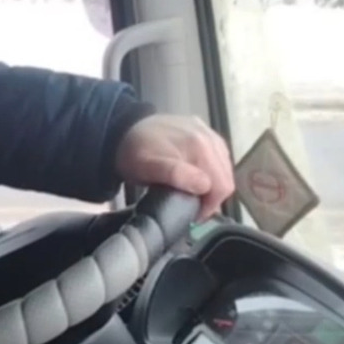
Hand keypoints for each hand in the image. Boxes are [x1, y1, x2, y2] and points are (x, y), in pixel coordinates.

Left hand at [115, 114, 235, 220]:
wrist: (119, 131)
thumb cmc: (133, 154)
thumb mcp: (148, 169)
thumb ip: (175, 175)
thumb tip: (204, 185)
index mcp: (200, 146)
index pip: (221, 186)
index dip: (209, 206)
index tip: (192, 214)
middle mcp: (208, 136)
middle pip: (225, 177)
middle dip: (211, 196)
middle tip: (192, 206)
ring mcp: (206, 130)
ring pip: (224, 167)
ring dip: (212, 183)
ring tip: (193, 192)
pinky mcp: (202, 129)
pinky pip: (217, 155)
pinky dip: (210, 169)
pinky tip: (195, 174)